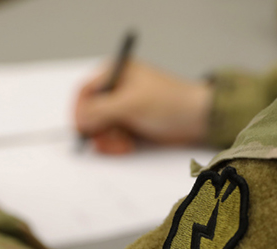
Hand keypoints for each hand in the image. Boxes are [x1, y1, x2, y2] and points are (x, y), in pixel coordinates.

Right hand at [74, 61, 212, 153]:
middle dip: (97, 130)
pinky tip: (128, 146)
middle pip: (89, 114)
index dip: (79, 112)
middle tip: (107, 140)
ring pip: (99, 129)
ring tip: (123, 144)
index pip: (84, 92)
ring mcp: (123, 110)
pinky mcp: (130, 126)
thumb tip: (79, 120)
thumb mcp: (131, 104)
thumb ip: (100, 110)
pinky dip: (116, 145)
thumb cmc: (170, 102)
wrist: (198, 119)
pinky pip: (112, 138)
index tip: (81, 130)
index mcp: (115, 74)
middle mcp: (116, 91)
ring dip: (107, 140)